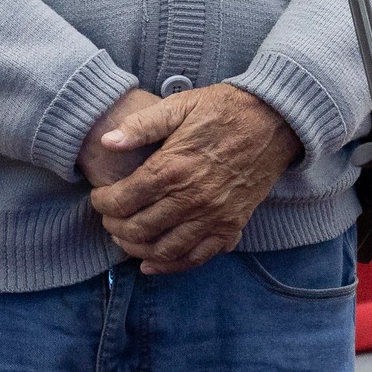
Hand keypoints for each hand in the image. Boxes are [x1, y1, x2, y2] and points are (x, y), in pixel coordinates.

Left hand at [88, 85, 301, 274]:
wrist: (273, 121)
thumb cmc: (222, 110)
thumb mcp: (180, 105)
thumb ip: (142, 125)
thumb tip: (107, 141)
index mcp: (174, 167)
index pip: (125, 200)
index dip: (103, 203)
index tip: (98, 198)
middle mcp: (192, 198)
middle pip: (139, 229)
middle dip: (115, 227)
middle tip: (108, 219)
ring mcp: (214, 216)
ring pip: (164, 250)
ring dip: (137, 249)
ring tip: (125, 238)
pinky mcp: (231, 226)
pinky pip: (196, 257)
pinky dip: (171, 265)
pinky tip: (152, 263)